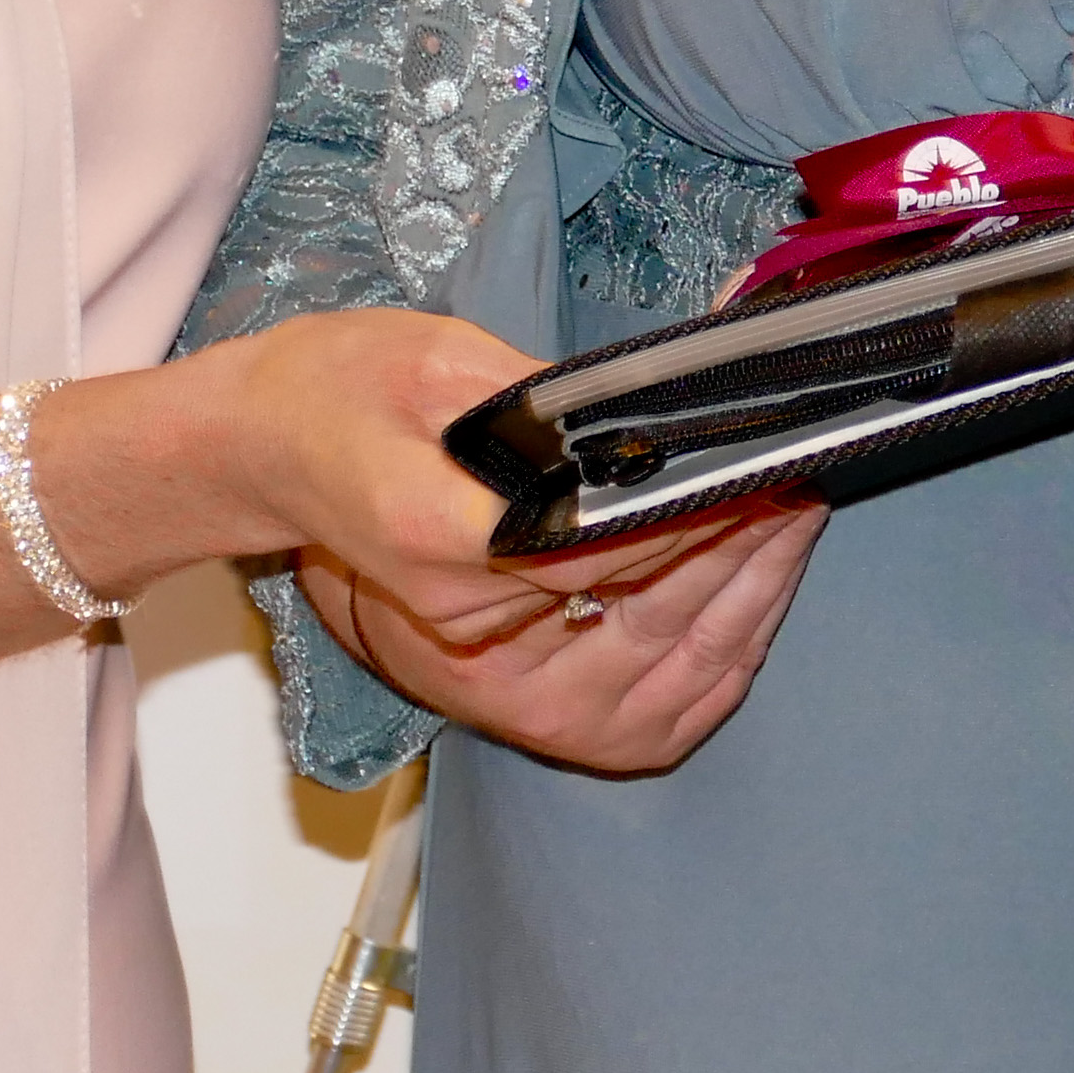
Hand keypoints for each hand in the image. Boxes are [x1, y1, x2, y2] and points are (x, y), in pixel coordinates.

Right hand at [192, 308, 825, 775]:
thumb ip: (546, 400)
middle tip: (810, 473)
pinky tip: (759, 598)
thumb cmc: (335, 392)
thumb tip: (658, 414)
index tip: (771, 461)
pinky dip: (717, 665)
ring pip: (661, 668)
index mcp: (440, 540)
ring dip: (747, 597)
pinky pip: (645, 716)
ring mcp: (489, 680)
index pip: (609, 542)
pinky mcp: (511, 700)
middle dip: (744, 541)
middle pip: (649, 609)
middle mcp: (466, 630)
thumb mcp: (433, 356)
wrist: (262, 457)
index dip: (705, 510)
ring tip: (800, 517)